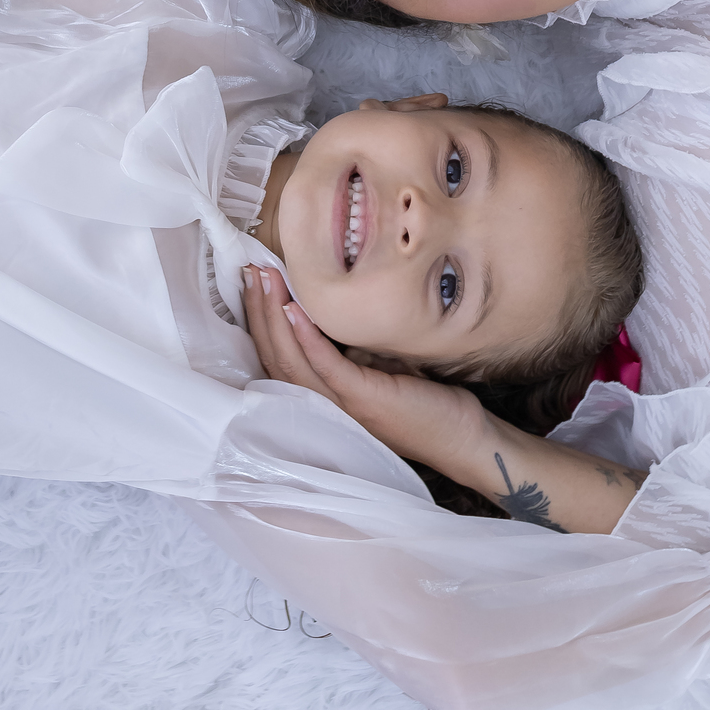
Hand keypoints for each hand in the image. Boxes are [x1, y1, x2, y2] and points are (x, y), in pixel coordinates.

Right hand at [242, 263, 483, 465]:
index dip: (259, 320)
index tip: (253, 281)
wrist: (460, 438)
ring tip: (263, 280)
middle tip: (248, 271)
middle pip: (274, 357)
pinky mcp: (364, 400)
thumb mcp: (378, 367)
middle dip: (258, 311)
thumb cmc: (423, 402)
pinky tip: (294, 310)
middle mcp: (323, 405)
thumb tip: (334, 309)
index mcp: (323, 397)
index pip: (277, 358)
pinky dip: (307, 338)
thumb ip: (352, 349)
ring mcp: (342, 406)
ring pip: (290, 361)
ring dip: (273, 317)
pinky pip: (326, 367)